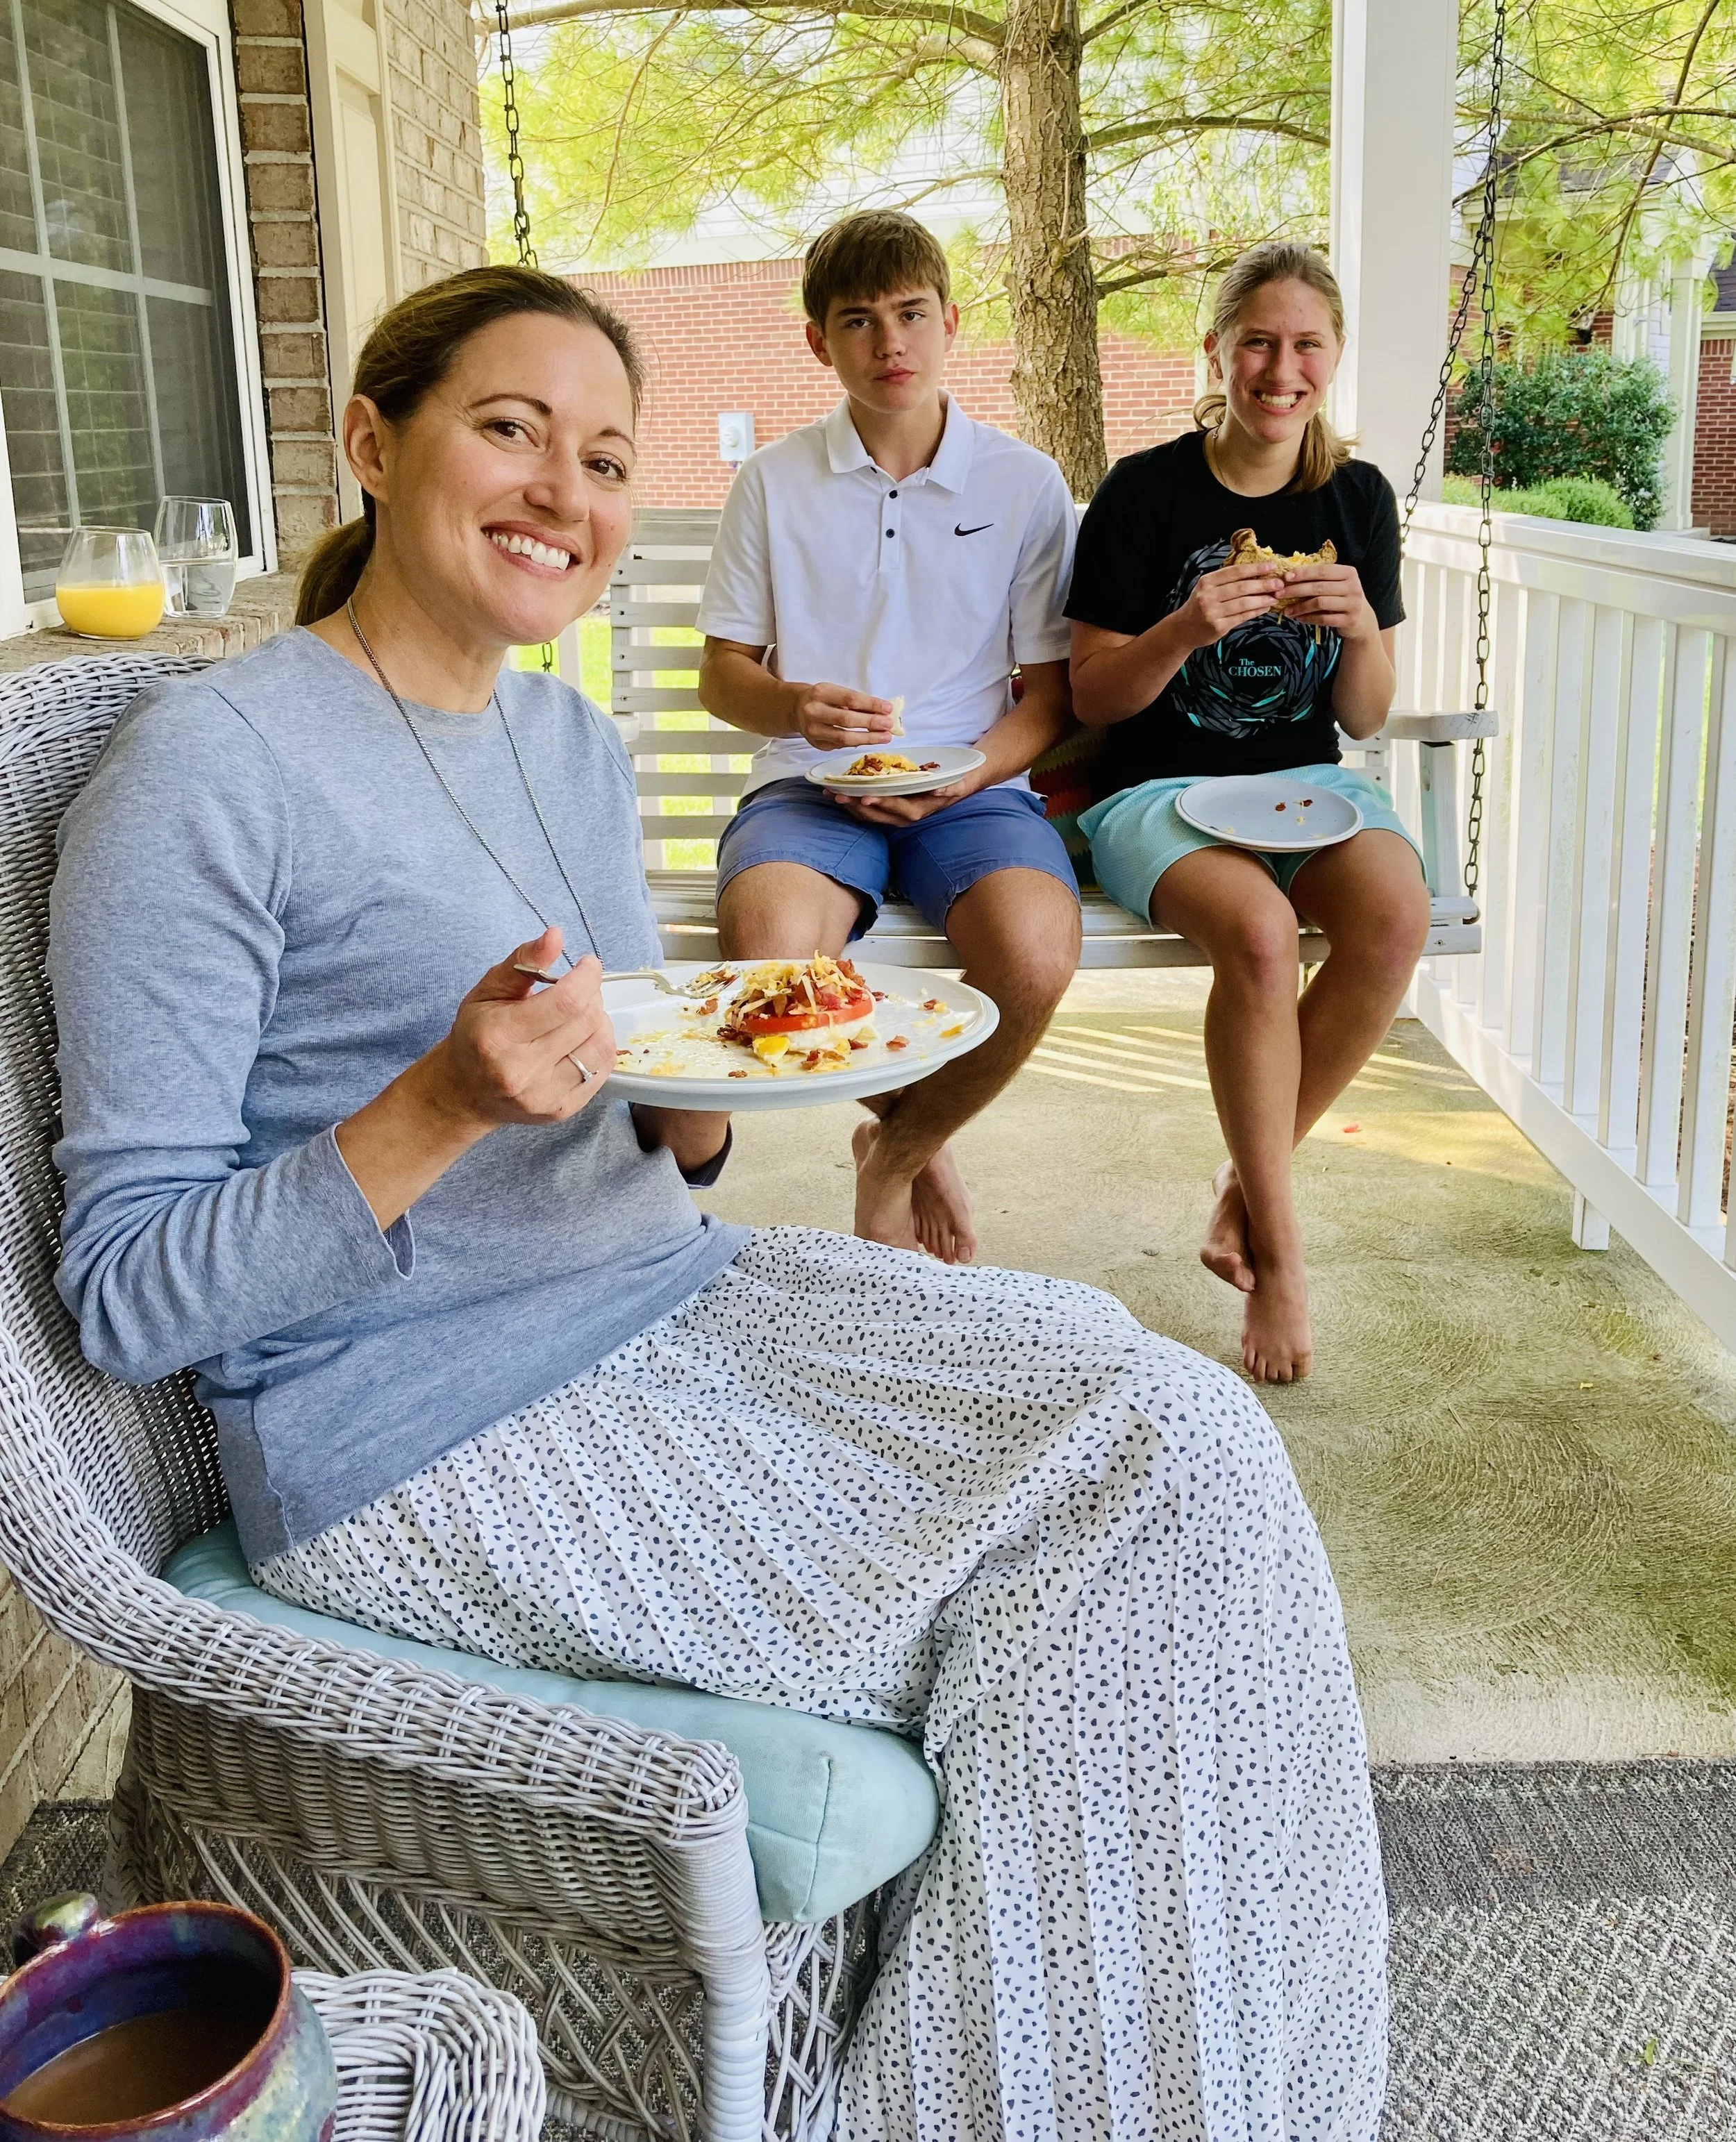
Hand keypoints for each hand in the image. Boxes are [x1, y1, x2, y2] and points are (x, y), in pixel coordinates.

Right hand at [421, 925, 613, 1131]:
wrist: (465, 1092)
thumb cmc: (476, 1034)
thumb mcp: (489, 990)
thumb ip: (523, 960)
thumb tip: (556, 934)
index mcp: (498, 1036)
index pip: (566, 1002)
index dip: (587, 977)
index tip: (588, 964)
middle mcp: (520, 1071)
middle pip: (587, 1021)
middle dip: (591, 996)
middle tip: (578, 991)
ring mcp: (543, 1096)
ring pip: (601, 1047)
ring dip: (599, 1022)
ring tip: (580, 1015)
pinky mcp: (560, 1111)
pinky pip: (601, 1072)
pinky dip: (597, 1048)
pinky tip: (579, 1041)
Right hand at [795, 682, 899, 751]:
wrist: (796, 709)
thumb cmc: (823, 699)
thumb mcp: (835, 692)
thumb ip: (855, 702)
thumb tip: (883, 712)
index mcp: (821, 693)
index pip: (850, 699)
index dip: (871, 705)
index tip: (888, 709)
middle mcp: (813, 711)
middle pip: (847, 720)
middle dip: (871, 723)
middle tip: (888, 725)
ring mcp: (813, 730)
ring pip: (844, 738)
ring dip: (868, 738)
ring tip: (885, 737)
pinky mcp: (817, 744)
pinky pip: (841, 746)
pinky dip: (858, 743)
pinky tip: (870, 740)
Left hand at [826, 766, 985, 824]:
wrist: (954, 787)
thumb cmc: (954, 783)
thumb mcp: (955, 784)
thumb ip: (948, 788)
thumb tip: (938, 789)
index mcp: (917, 811)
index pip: (896, 808)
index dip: (880, 803)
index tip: (864, 797)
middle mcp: (902, 817)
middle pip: (875, 813)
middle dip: (855, 805)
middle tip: (838, 795)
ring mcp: (893, 814)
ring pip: (867, 813)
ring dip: (849, 804)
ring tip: (831, 794)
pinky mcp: (887, 809)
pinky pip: (866, 809)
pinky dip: (852, 801)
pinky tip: (839, 793)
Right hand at [1174, 560, 1285, 649]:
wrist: (1184, 629)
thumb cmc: (1200, 605)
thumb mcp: (1208, 588)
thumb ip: (1227, 581)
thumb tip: (1256, 573)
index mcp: (1207, 582)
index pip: (1235, 572)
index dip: (1255, 568)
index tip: (1271, 566)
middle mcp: (1208, 596)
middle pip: (1241, 587)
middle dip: (1263, 584)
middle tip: (1279, 583)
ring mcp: (1213, 612)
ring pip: (1243, 603)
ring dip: (1262, 599)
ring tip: (1275, 597)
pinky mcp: (1218, 627)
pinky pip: (1242, 617)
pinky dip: (1256, 611)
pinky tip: (1265, 608)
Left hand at [1275, 563, 1376, 640]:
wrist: (1362, 619)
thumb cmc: (1343, 597)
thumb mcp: (1337, 584)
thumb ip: (1321, 578)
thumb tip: (1291, 576)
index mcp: (1349, 573)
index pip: (1323, 570)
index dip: (1303, 573)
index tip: (1286, 577)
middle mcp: (1353, 587)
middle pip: (1319, 587)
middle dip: (1296, 590)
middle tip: (1279, 594)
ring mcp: (1352, 604)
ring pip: (1320, 603)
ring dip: (1300, 607)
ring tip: (1286, 610)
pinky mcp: (1349, 620)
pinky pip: (1323, 619)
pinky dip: (1308, 618)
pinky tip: (1298, 618)